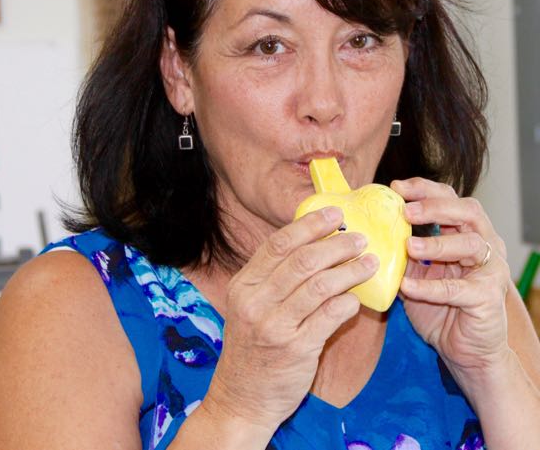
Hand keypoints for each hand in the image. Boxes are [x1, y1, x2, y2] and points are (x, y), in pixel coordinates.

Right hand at [203, 208, 377, 433]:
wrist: (242, 397)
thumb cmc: (252, 346)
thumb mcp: (249, 306)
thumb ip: (272, 278)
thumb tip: (312, 244)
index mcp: (244, 285)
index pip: (278, 244)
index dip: (309, 225)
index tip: (335, 214)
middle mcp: (255, 301)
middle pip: (302, 260)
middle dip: (336, 244)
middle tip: (360, 238)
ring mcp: (274, 326)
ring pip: (319, 285)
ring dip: (349, 270)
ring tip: (370, 263)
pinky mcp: (296, 349)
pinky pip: (329, 316)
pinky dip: (347, 302)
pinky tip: (358, 297)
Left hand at [391, 177, 510, 378]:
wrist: (466, 350)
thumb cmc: (439, 307)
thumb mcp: (416, 272)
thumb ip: (402, 249)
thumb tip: (365, 229)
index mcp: (464, 232)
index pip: (449, 198)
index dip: (424, 189)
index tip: (396, 187)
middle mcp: (483, 245)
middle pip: (468, 211)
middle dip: (436, 207)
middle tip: (406, 211)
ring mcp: (489, 271)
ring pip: (470, 244)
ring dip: (437, 243)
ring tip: (408, 246)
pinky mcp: (487, 298)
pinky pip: (459, 288)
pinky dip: (431, 286)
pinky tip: (407, 287)